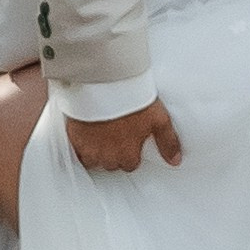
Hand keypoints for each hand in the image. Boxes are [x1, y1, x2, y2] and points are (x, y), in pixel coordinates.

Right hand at [64, 99, 183, 174]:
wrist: (105, 84)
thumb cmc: (133, 100)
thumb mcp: (159, 119)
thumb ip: (168, 142)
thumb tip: (175, 161)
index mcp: (128, 155)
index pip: (130, 165)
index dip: (131, 152)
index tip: (130, 139)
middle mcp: (107, 157)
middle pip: (111, 163)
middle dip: (114, 152)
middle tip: (116, 133)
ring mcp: (89, 149)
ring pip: (92, 160)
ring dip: (96, 151)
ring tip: (101, 134)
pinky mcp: (74, 138)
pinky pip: (75, 151)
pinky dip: (80, 145)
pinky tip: (86, 133)